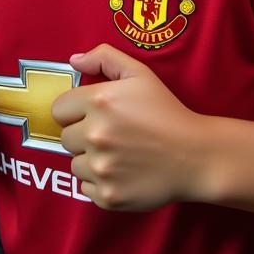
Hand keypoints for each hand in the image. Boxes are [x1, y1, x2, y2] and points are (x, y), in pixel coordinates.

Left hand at [53, 44, 201, 210]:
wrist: (195, 156)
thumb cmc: (167, 112)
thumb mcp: (140, 73)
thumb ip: (104, 57)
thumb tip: (74, 60)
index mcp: (99, 101)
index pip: (59, 109)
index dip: (75, 111)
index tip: (93, 115)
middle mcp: (95, 134)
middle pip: (65, 138)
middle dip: (83, 135)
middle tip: (111, 135)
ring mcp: (101, 168)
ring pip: (75, 164)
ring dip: (90, 160)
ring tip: (118, 154)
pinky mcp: (107, 195)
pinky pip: (86, 187)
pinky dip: (99, 182)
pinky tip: (122, 172)